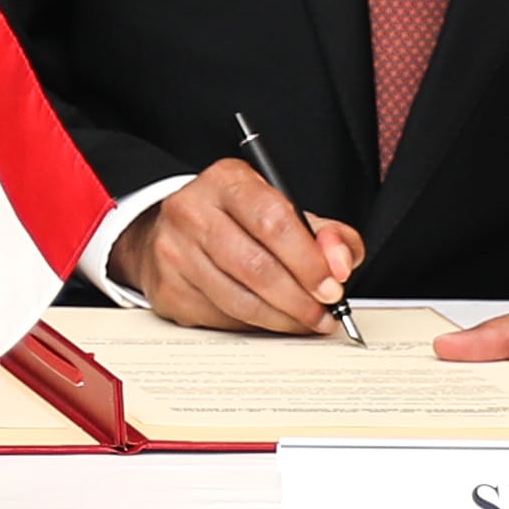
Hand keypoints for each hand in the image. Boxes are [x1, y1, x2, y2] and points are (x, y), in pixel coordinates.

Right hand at [110, 158, 370, 334]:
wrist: (170, 232)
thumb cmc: (235, 221)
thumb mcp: (282, 210)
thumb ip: (324, 233)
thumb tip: (340, 263)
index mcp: (226, 182)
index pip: (273, 220)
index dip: (308, 260)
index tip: (332, 286)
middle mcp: (192, 211)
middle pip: (256, 266)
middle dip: (300, 298)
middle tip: (325, 312)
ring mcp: (174, 252)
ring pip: (240, 300)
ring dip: (283, 319)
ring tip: (306, 320)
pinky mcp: (168, 289)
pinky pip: (222, 318)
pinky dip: (255, 326)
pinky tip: (270, 319)